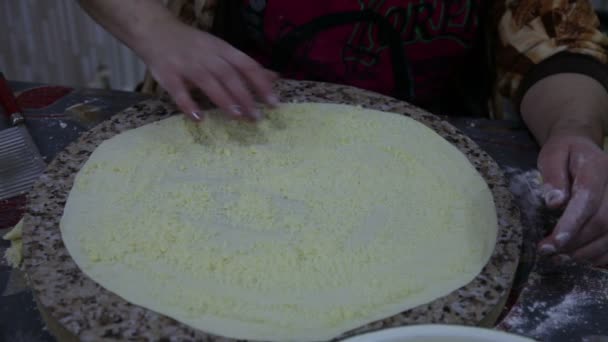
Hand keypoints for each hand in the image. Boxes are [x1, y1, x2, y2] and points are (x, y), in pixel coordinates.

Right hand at [138, 21, 277, 120]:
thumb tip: (274, 77)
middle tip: (257, 117)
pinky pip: (178, 91)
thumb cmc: (194, 45)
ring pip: (208, 81)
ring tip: (237, 116)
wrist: (155, 31)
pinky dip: (188, 104)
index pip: (247, 65)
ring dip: (223, 99)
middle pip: (229, 75)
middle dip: (245, 96)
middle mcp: (206, 56)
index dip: (261, 83)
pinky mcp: (168, 75)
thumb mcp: (222, 50)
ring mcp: (186, 65)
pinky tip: (199, 118)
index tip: (274, 102)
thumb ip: (245, 66)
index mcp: (222, 49)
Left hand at [537, 133, 607, 264]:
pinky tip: (582, 259)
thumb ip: (553, 175)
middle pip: (603, 221)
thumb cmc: (564, 153)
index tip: (553, 242)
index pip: (588, 200)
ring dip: (586, 252)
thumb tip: (554, 202)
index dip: (571, 224)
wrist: (584, 149)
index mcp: (598, 168)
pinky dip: (601, 255)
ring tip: (561, 258)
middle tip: (549, 253)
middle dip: (575, 242)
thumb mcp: (552, 155)